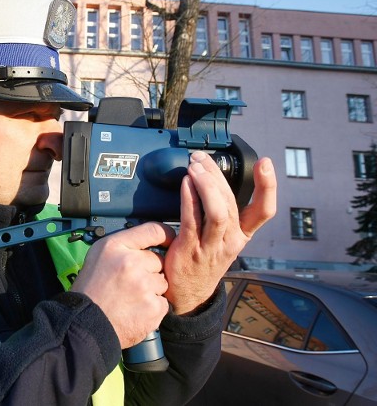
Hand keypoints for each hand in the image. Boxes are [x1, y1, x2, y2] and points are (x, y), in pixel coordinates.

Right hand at [71, 222, 174, 348]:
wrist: (85, 324)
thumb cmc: (90, 290)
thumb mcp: (98, 255)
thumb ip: (124, 245)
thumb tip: (150, 239)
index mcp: (116, 247)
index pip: (153, 231)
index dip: (165, 235)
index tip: (168, 240)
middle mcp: (131, 263)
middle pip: (159, 260)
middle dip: (150, 270)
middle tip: (131, 282)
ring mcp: (144, 286)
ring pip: (162, 282)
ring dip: (152, 289)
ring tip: (131, 297)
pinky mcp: (153, 307)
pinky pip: (163, 302)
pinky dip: (153, 307)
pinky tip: (136, 309)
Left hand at [163, 151, 276, 314]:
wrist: (186, 295)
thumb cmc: (201, 259)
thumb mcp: (221, 238)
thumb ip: (221, 211)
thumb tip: (213, 176)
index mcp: (242, 235)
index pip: (264, 211)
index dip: (268, 186)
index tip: (266, 163)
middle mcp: (231, 241)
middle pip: (232, 203)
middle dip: (217, 175)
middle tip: (202, 158)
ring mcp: (211, 247)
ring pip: (218, 212)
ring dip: (206, 185)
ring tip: (194, 167)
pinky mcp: (190, 249)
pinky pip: (192, 220)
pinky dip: (189, 198)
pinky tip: (185, 183)